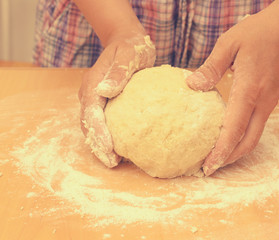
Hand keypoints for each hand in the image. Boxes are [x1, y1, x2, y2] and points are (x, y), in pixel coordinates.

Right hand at [78, 35, 155, 166]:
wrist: (128, 40)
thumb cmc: (131, 46)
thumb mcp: (129, 54)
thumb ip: (119, 71)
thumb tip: (105, 91)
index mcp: (93, 84)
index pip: (92, 113)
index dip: (99, 133)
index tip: (109, 149)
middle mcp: (90, 93)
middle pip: (88, 124)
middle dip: (98, 144)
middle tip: (112, 163)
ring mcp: (96, 98)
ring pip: (93, 125)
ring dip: (101, 144)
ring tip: (115, 161)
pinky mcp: (104, 102)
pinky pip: (102, 121)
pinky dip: (108, 136)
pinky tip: (121, 147)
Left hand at [186, 11, 278, 175]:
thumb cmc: (259, 32)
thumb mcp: (229, 44)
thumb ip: (210, 67)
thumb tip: (191, 85)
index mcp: (250, 90)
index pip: (233, 130)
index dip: (220, 152)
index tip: (207, 167)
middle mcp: (263, 101)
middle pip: (247, 142)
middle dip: (228, 159)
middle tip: (209, 168)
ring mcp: (269, 101)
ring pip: (254, 136)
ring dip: (236, 151)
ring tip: (218, 157)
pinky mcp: (271, 98)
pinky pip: (257, 125)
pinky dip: (242, 138)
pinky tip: (229, 136)